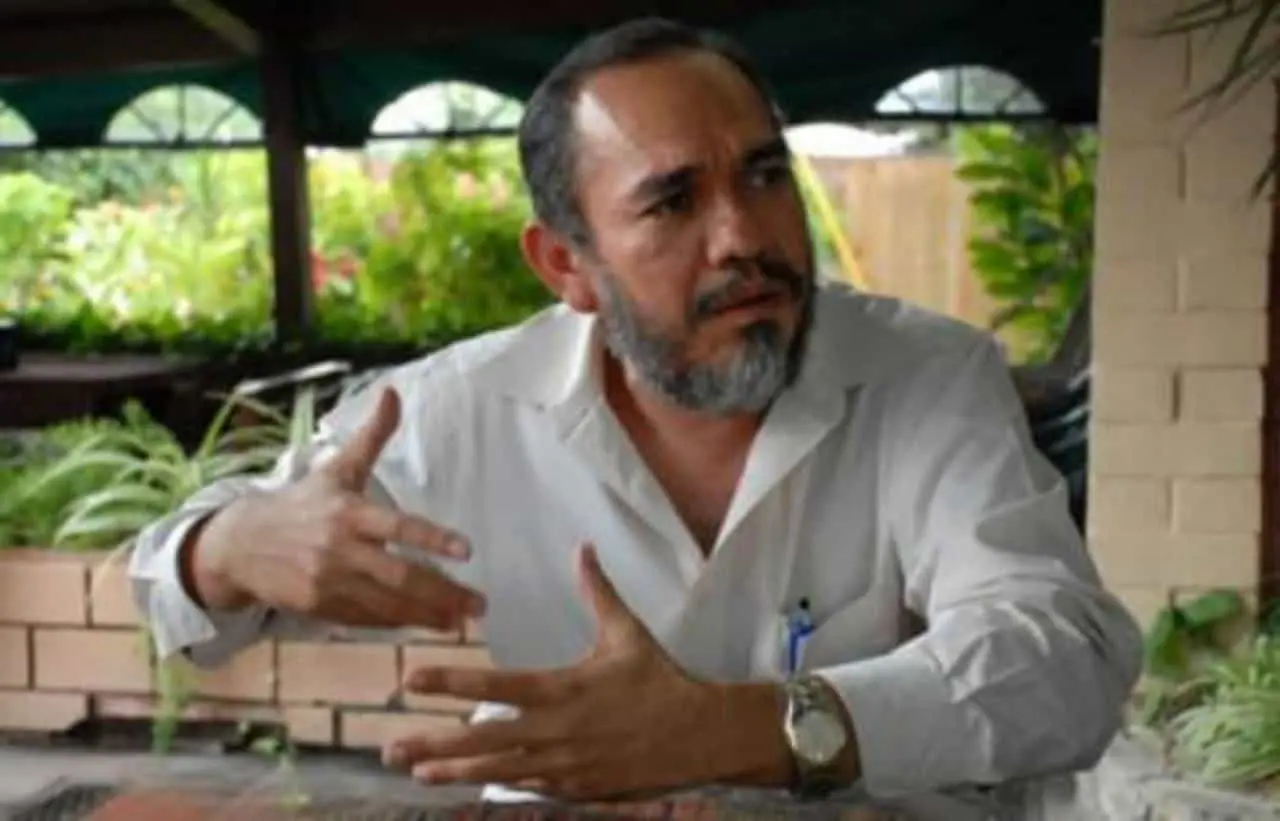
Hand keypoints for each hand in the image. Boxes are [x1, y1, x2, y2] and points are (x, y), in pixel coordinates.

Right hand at [195, 386, 484, 630]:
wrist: (240, 544)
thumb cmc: (302, 503)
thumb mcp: (337, 468)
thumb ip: (371, 436)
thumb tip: (393, 392)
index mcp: (348, 513)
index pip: (397, 526)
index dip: (432, 539)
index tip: (467, 551)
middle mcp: (339, 549)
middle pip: (399, 576)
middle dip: (442, 592)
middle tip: (479, 603)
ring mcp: (327, 582)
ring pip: (386, 604)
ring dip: (426, 615)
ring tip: (460, 621)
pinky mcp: (318, 607)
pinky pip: (365, 619)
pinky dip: (396, 623)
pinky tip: (424, 624)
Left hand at [383, 544, 790, 800]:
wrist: (698, 735)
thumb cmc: (660, 679)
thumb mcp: (628, 633)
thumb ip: (599, 592)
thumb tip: (583, 548)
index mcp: (564, 689)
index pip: (495, 687)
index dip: (450, 683)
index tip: (411, 679)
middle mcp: (556, 731)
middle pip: (483, 741)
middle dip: (435, 745)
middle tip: (392, 747)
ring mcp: (564, 766)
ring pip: (498, 772)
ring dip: (455, 773)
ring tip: (417, 772)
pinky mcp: (575, 788)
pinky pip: (527, 787)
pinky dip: (497, 785)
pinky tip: (467, 784)